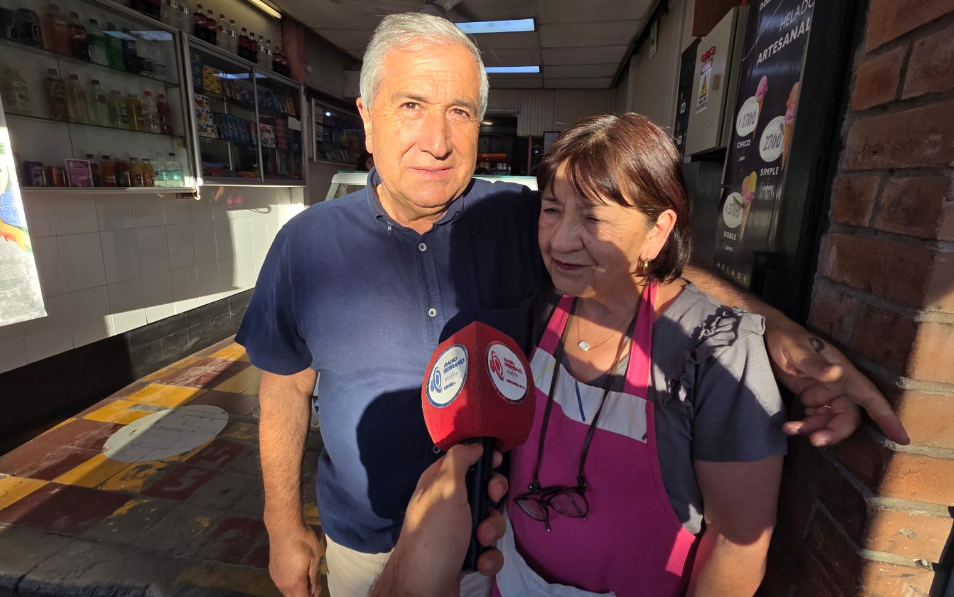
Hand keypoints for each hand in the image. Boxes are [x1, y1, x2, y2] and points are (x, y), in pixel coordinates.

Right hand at [267, 521, 321, 596]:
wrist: (284, 526)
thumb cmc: (302, 540)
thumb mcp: (315, 559)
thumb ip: (313, 578)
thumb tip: (313, 590)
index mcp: (294, 583)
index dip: (312, 596)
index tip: (318, 587)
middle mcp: (281, 583)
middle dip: (305, 593)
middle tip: (314, 581)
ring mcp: (275, 577)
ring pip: (287, 590)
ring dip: (298, 587)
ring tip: (306, 572)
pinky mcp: (271, 570)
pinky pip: (282, 582)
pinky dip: (291, 581)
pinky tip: (296, 568)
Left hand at [375, 443, 508, 596]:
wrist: (425, 589)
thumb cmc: (435, 535)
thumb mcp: (445, 488)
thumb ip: (458, 461)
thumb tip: (472, 446)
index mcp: (437, 484)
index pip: (462, 460)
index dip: (481, 458)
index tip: (497, 462)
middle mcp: (447, 505)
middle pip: (482, 491)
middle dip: (492, 501)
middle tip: (490, 502)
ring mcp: (457, 532)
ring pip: (489, 521)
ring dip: (491, 532)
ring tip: (480, 542)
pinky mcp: (465, 555)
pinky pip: (489, 548)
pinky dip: (489, 556)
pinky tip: (480, 563)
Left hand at [765, 318, 908, 445]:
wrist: (766, 337)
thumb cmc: (786, 338)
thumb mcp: (797, 350)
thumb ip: (815, 364)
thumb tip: (838, 374)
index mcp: (844, 373)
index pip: (870, 397)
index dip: (887, 417)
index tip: (902, 438)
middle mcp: (840, 386)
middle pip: (849, 417)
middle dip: (835, 432)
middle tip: (815, 440)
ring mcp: (826, 394)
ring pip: (831, 421)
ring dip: (815, 430)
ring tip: (791, 429)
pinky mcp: (811, 398)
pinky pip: (815, 419)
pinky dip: (804, 426)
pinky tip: (789, 426)